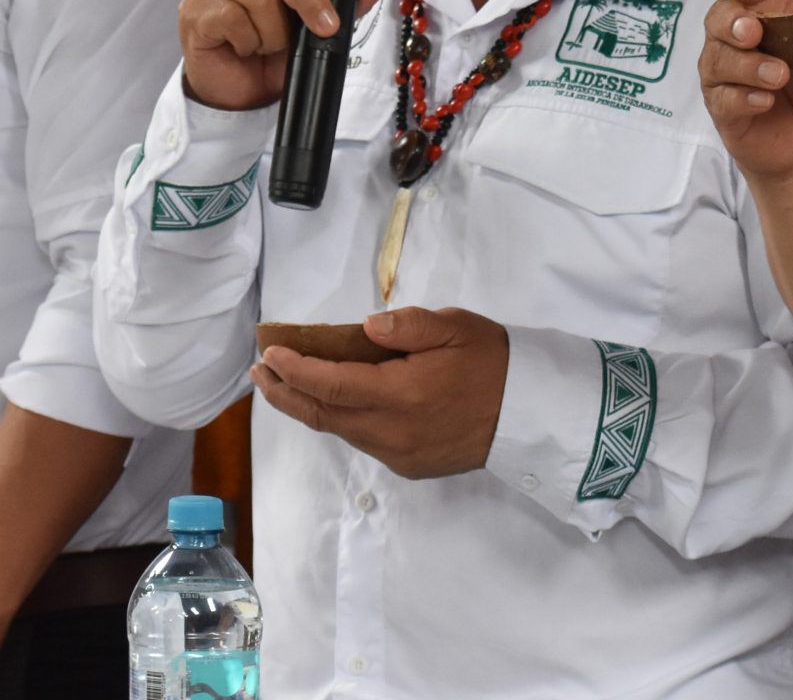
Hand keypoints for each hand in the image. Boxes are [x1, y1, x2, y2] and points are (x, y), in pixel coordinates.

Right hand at [177, 0, 388, 112]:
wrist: (242, 92)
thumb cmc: (276, 52)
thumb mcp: (318, 27)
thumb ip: (347, 1)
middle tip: (326, 27)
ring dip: (275, 32)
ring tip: (270, 45)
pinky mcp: (194, 10)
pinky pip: (231, 18)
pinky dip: (249, 40)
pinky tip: (245, 48)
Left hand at [252, 306, 507, 478]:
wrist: (532, 414)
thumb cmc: (493, 362)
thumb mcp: (455, 327)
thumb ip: (407, 326)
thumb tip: (364, 328)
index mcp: (401, 395)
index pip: (330, 384)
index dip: (295, 369)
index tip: (270, 353)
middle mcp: (392, 432)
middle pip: (323, 414)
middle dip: (285, 393)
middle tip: (260, 372)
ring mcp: (399, 454)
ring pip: (340, 430)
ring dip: (310, 406)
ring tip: (287, 382)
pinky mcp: (409, 466)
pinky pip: (362, 440)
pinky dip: (339, 419)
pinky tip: (334, 401)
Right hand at [701, 0, 792, 186]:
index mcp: (763, 11)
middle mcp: (734, 38)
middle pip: (717, 14)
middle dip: (733, 20)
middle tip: (755, 32)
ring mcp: (723, 73)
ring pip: (718, 59)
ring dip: (748, 65)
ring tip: (780, 76)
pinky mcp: (722, 107)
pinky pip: (722, 98)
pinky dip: (744, 97)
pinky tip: (766, 101)